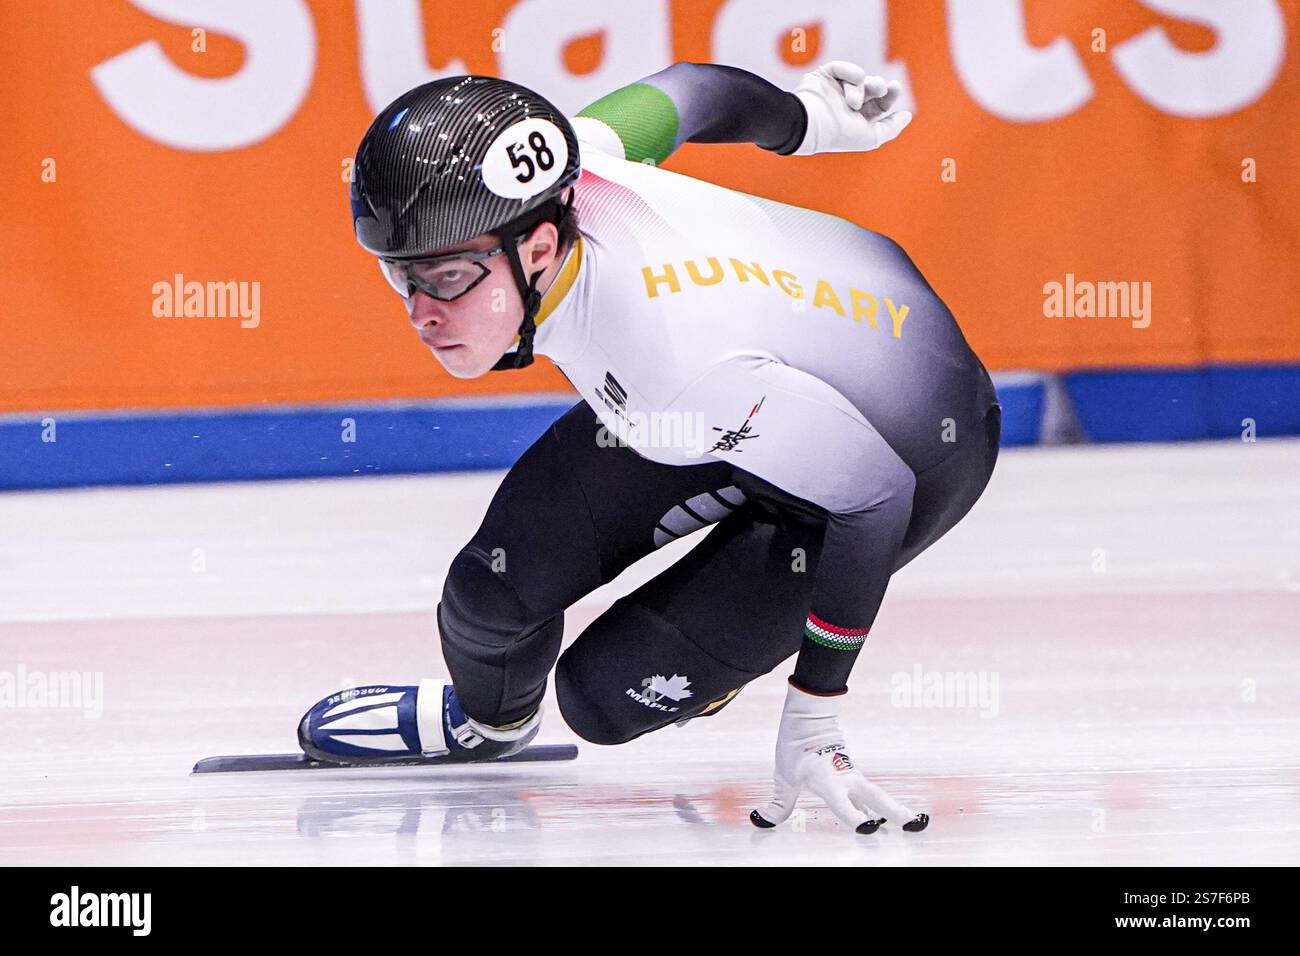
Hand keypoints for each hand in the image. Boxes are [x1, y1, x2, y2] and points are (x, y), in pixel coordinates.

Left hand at [751, 679, 928, 833]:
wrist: (808, 717)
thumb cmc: (796, 747)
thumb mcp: (784, 778)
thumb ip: (778, 804)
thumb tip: (760, 821)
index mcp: (829, 782)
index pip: (845, 805)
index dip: (855, 819)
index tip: (868, 829)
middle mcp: (846, 780)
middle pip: (875, 799)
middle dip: (894, 813)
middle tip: (914, 825)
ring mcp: (852, 775)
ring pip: (876, 795)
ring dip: (894, 809)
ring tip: (913, 823)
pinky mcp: (853, 772)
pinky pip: (867, 792)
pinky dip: (878, 804)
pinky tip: (886, 816)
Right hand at [790, 61, 911, 155]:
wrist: (811, 125)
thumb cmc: (840, 134)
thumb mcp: (873, 137)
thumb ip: (891, 127)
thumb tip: (907, 115)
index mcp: (856, 120)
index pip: (880, 104)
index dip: (889, 95)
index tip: (894, 87)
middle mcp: (845, 105)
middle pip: (871, 88)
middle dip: (878, 86)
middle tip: (879, 87)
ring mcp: (833, 90)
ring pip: (857, 79)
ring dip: (860, 88)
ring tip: (853, 101)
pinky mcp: (821, 77)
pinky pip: (840, 68)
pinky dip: (849, 71)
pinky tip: (854, 79)